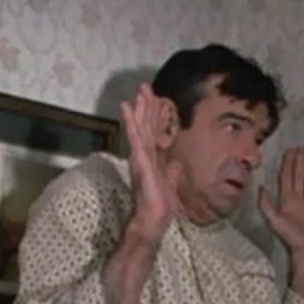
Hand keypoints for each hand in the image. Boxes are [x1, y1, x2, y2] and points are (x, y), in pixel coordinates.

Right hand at [120, 83, 181, 243]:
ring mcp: (140, 156)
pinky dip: (132, 122)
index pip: (154, 132)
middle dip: (146, 106)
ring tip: (138, 91)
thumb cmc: (160, 203)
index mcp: (152, 158)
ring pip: (140, 127)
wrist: (153, 217)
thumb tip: (176, 163)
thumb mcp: (170, 182)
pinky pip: (135, 137)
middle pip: (146, 125)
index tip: (156, 100)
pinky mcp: (139, 159)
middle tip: (145, 86)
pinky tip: (128, 108)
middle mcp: (144, 154)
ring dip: (139, 108)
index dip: (155, 116)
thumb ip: (172, 170)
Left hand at [258, 147, 303, 276]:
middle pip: (298, 177)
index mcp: (287, 200)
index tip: (290, 150)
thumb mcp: (275, 221)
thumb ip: (266, 204)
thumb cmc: (292, 238)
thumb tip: (261, 186)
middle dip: (299, 162)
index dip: (287, 164)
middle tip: (301, 147)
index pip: (286, 178)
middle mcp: (298, 200)